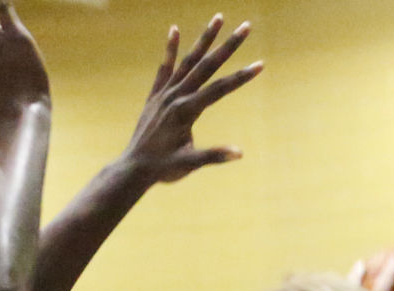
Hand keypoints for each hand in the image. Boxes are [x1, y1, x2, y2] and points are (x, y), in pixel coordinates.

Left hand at [120, 15, 262, 185]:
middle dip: (228, 45)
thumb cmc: (163, 169)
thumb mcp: (189, 164)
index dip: (241, 77)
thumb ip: (213, 156)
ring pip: (188, 61)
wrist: (133, 168)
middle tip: (246, 26)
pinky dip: (170, 49)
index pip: (219, 89)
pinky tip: (174, 29)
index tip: (260, 65)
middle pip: (207, 66)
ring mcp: (164, 94)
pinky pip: (164, 68)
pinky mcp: (155, 96)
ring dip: (204, 39)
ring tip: (218, 17)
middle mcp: (175, 96)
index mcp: (186, 111)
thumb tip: (239, 153)